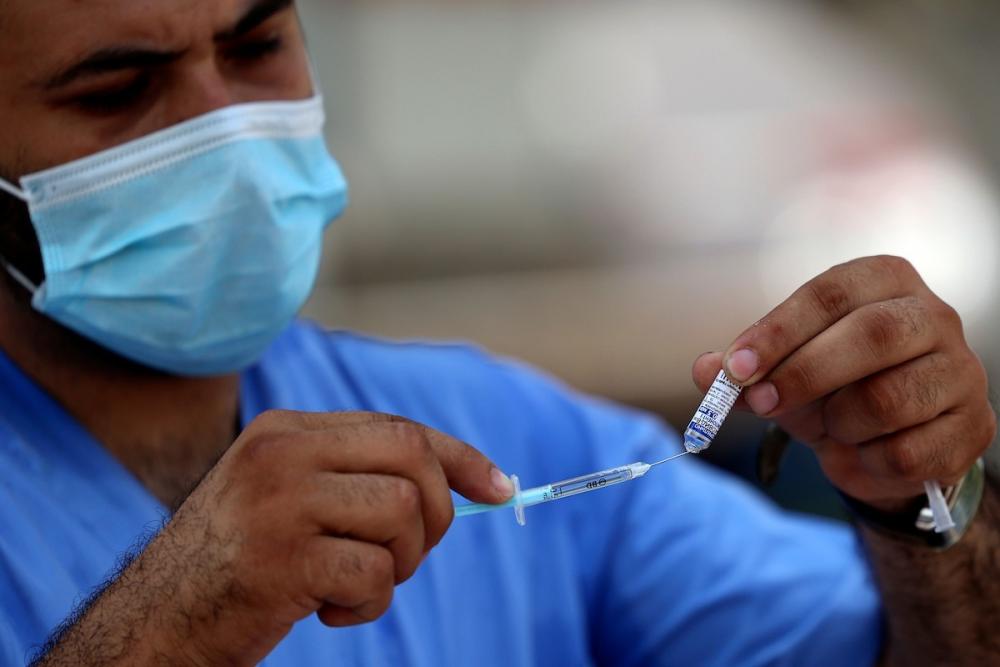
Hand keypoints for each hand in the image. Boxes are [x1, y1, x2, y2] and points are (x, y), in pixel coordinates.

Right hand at [133, 411, 512, 665]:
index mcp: (287, 430)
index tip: (500, 488)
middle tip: (404, 555)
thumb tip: (467, 485)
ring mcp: (280, 503)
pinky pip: (375, 575)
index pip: (398, 428)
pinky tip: (329, 612)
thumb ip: (359, 479)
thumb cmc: (240, 561)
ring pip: (404, 516)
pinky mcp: (282, 560)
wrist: (158, 620)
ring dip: (400, 564)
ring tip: (355, 584)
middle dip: (437, 516)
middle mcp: (282, 453)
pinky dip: (369, 606)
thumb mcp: (290, 498)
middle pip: (412, 462)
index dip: (460, 458)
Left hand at [693, 255, 995, 509]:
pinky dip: (867, 461)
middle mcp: (933, 315)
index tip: (735, 367)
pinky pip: (907, 452)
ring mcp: (962, 371)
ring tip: (830, 426)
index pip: (831, 292)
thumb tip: (703, 371)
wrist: (885, 444)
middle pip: (871, 335)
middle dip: (804, 374)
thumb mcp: (779, 372)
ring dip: (838, 423)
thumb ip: (741, 370)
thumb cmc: (830, 389)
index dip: (779, 331)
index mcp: (884, 281)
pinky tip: (863, 451)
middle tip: (761, 402)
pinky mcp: (974, 427)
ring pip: (888, 399)